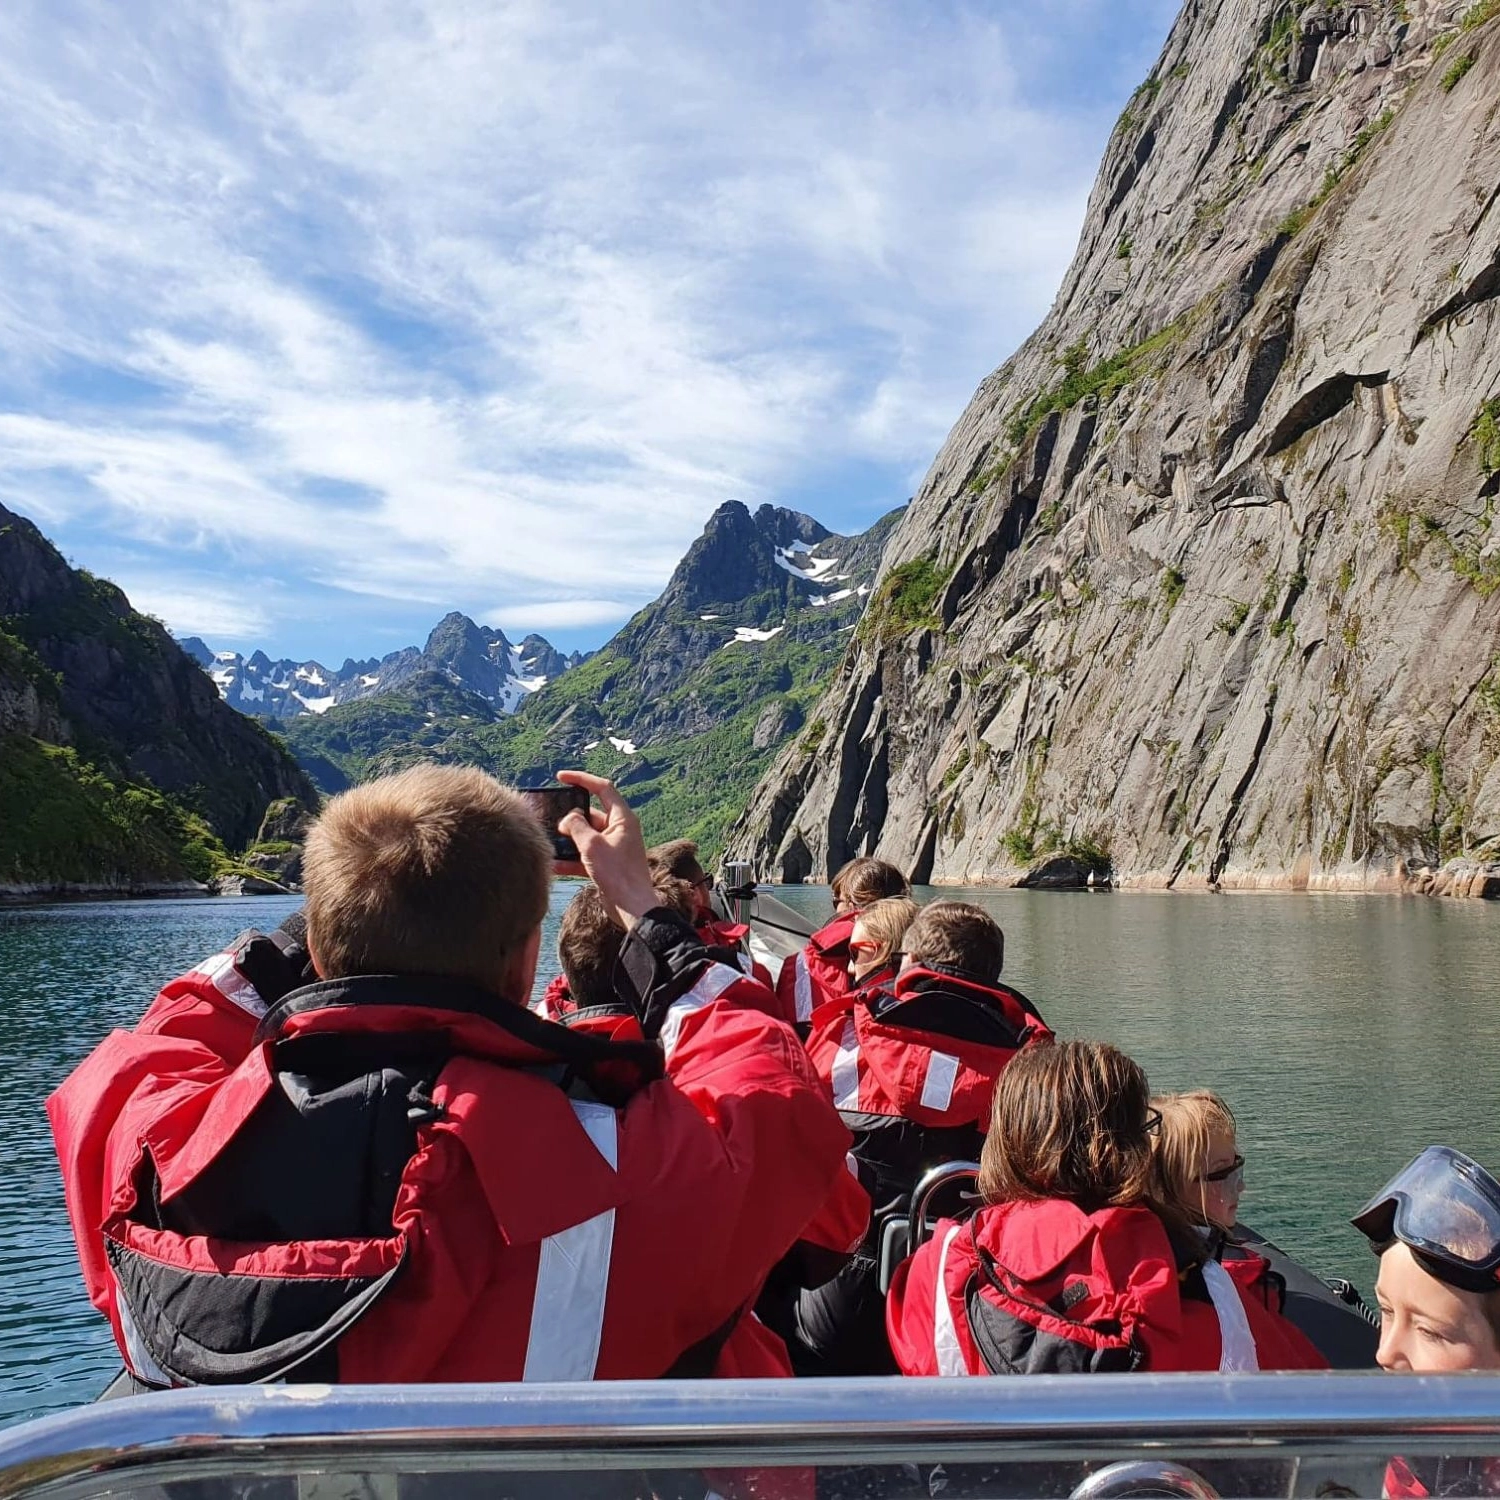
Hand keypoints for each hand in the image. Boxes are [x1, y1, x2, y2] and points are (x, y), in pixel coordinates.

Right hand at [554, 771, 660, 927]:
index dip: (581, 779)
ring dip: (569, 839)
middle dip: (571, 818)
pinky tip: (554, 864)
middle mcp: (620, 830)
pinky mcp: (607, 864)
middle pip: (591, 814)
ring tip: (550, 842)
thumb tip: (567, 819)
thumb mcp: (592, 845)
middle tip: (554, 823)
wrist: (632, 908)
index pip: (602, 788)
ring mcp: (613, 847)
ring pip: (586, 836)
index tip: (561, 777)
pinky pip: (586, 855)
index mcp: (623, 818)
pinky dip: (571, 858)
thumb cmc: (617, 874)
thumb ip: (576, 826)